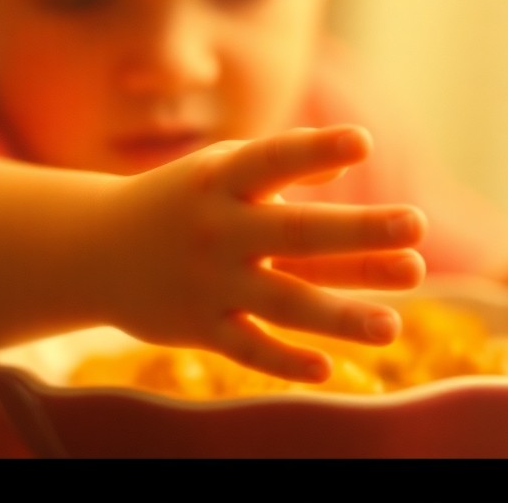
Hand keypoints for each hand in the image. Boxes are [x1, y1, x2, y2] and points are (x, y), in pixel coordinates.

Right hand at [96, 125, 426, 382]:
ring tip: (392, 325)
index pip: (275, 158)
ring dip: (339, 314)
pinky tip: (328, 367)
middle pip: (296, 233)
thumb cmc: (178, 201)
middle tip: (416, 226)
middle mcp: (217, 228)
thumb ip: (282, 167)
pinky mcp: (198, 327)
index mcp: (222, 178)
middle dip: (357, 232)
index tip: (363, 140)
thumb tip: (351, 156)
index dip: (317, 150)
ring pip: (283, 301)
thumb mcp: (219, 170)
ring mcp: (209, 281)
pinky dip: (284, 360)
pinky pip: (247, 348)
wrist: (91, 249)